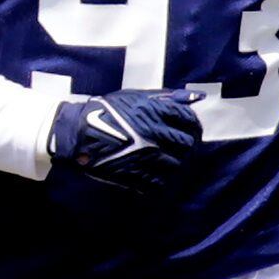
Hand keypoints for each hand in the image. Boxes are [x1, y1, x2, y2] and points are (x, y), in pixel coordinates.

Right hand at [48, 89, 202, 193]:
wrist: (79, 133)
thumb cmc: (108, 111)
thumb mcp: (137, 96)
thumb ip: (168, 97)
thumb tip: (198, 98)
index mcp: (154, 112)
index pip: (189, 120)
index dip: (193, 125)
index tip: (189, 128)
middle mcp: (153, 135)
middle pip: (187, 144)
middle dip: (186, 144)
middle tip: (179, 145)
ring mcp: (145, 157)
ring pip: (176, 165)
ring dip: (174, 162)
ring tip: (166, 158)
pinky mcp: (136, 175)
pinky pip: (159, 182)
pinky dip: (160, 178)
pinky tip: (154, 170)